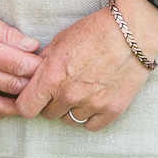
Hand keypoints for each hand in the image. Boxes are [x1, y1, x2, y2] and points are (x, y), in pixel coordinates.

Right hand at [0, 0, 41, 120]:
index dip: (39, 67)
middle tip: (50, 82)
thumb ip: (6, 33)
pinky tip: (4, 108)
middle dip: (35, 85)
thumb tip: (32, 46)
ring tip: (32, 100)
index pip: (19, 66)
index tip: (52, 64)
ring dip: (17, 106)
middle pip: (12, 87)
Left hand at [15, 0, 157, 130]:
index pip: (26, 108)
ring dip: (72, 109)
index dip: (27, 103)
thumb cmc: (94, 31)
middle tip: (63, 87)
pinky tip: (95, 99)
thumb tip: (31, 75)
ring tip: (82, 89)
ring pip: (70, 120)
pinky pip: (92, 126)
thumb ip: (43, 62)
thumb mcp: (60, 40)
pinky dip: (91, 116)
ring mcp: (91, 105)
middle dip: (51, 102)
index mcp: (52, 77)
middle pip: (48, 114)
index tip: (34, 97)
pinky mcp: (112, 110)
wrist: (131, 31)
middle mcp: (69, 95)